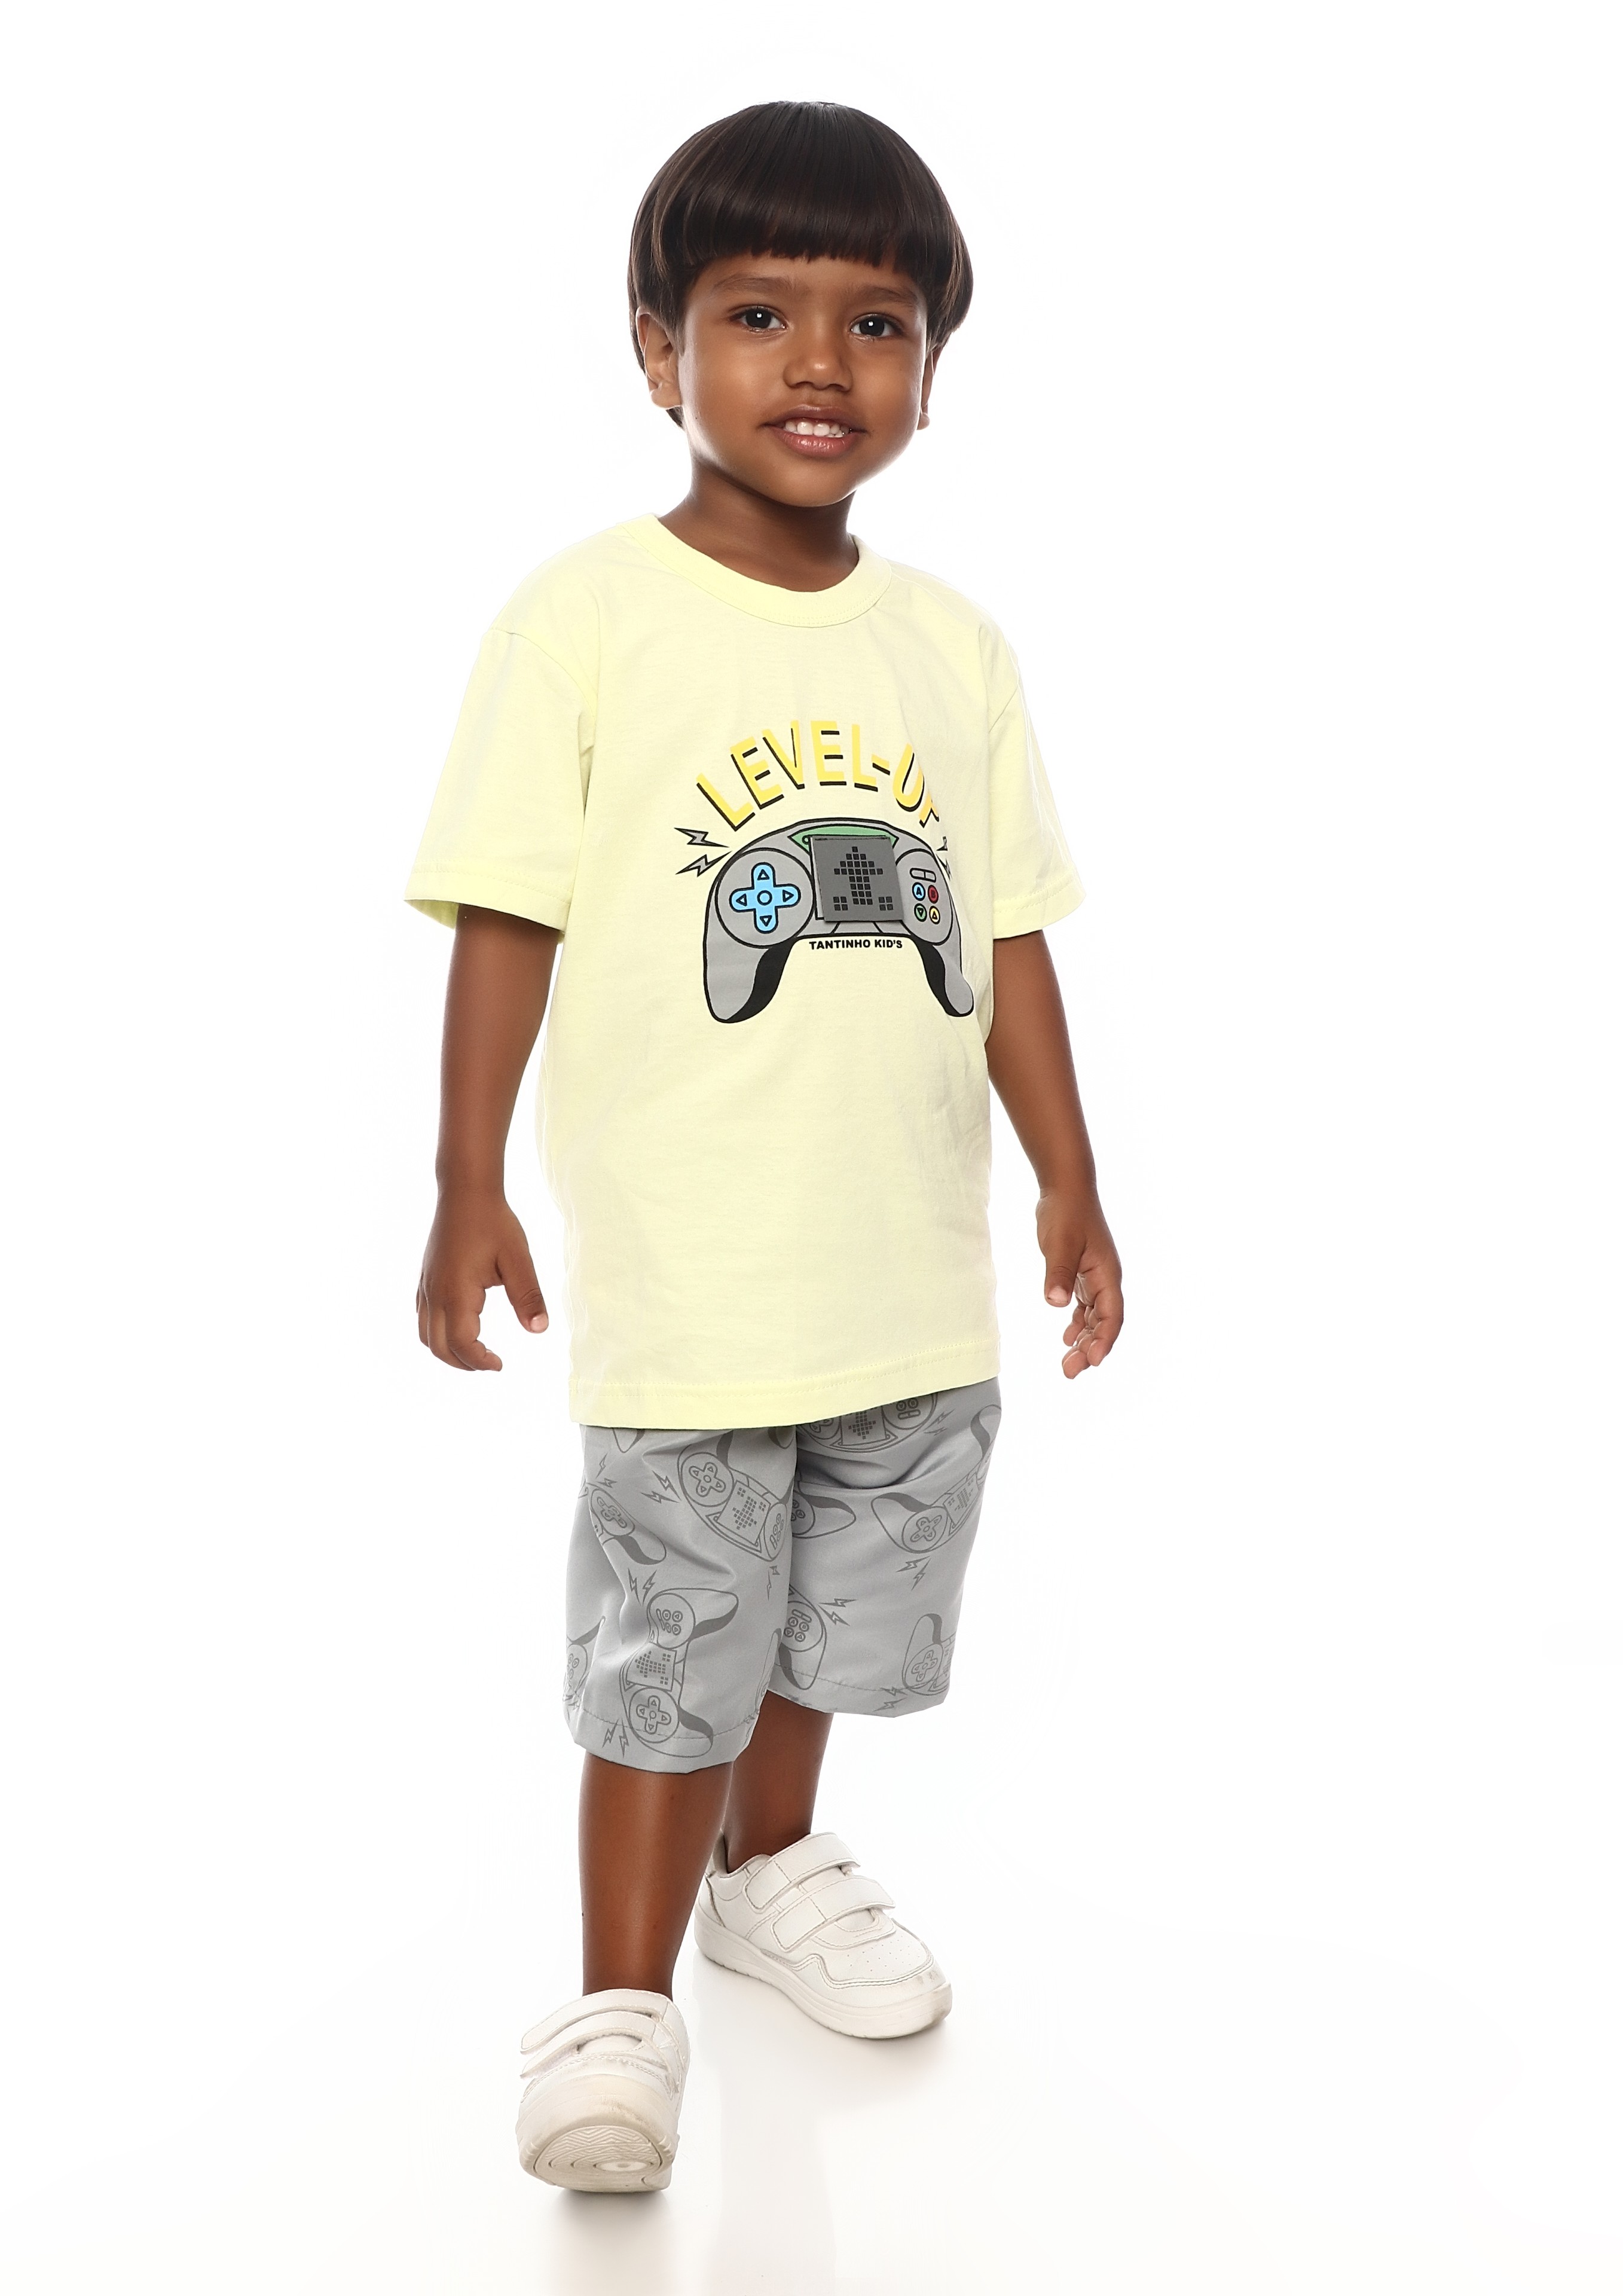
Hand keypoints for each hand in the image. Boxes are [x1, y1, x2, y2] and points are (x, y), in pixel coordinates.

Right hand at [417, 1185, 548, 1370]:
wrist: (465, 1191)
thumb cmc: (493, 1222)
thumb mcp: (518, 1259)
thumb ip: (528, 1296)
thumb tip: (539, 1329)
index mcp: (457, 1292)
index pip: (462, 1344)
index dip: (480, 1361)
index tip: (500, 1364)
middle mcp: (435, 1293)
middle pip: (438, 1347)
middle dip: (464, 1363)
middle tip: (491, 1363)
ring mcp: (426, 1286)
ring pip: (425, 1335)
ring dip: (447, 1351)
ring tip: (475, 1352)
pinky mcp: (425, 1278)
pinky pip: (422, 1317)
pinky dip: (437, 1333)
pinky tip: (460, 1327)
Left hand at [1037, 1188, 1123, 1376]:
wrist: (1066, 1188)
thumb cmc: (1066, 1213)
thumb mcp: (1060, 1243)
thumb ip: (1058, 1273)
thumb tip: (1056, 1303)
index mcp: (1107, 1274)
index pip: (1112, 1316)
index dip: (1104, 1340)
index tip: (1092, 1361)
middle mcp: (1105, 1279)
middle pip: (1104, 1322)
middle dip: (1090, 1348)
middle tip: (1070, 1371)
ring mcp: (1095, 1277)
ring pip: (1094, 1317)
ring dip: (1083, 1339)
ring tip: (1067, 1362)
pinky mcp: (1082, 1273)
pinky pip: (1085, 1305)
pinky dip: (1077, 1323)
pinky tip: (1066, 1337)